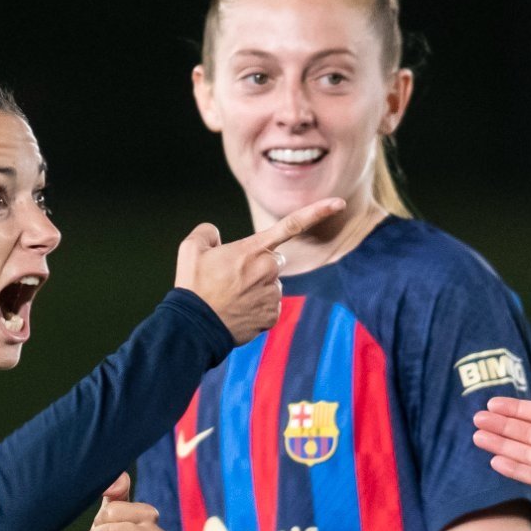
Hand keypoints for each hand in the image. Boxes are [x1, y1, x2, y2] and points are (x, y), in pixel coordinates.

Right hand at [173, 197, 343, 341]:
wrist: (194, 328)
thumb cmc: (192, 287)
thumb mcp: (190, 248)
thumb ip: (208, 232)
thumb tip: (218, 237)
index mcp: (253, 249)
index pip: (292, 224)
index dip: (318, 211)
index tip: (340, 203)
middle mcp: (268, 270)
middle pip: (274, 260)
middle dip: (259, 265)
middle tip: (231, 278)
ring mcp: (272, 294)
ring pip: (272, 284)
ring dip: (257, 287)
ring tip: (230, 297)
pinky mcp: (272, 315)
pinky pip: (269, 305)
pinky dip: (256, 307)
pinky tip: (237, 311)